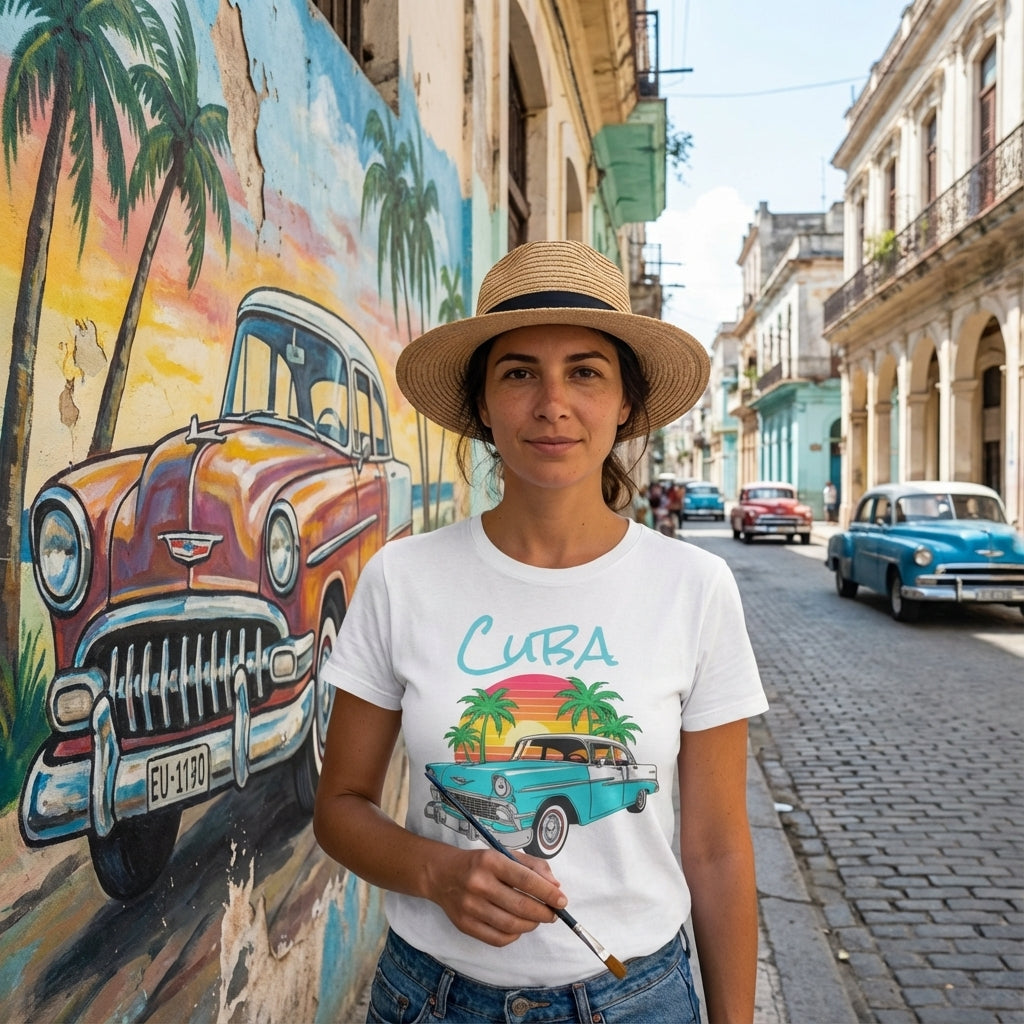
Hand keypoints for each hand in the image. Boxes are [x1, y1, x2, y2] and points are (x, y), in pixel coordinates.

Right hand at [427, 845, 566, 946]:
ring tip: (536, 919)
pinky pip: (497, 939)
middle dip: (543, 912)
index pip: (525, 880)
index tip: (562, 901)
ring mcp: (470, 906)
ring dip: (531, 925)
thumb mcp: (505, 855)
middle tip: (553, 913)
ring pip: (511, 925)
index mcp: (491, 861)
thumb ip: (533, 868)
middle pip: (520, 906)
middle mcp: (478, 883)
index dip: (547, 893)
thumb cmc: (480, 864)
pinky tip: (518, 927)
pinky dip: (514, 936)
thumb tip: (556, 888)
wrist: (442, 874)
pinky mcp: (464, 925)